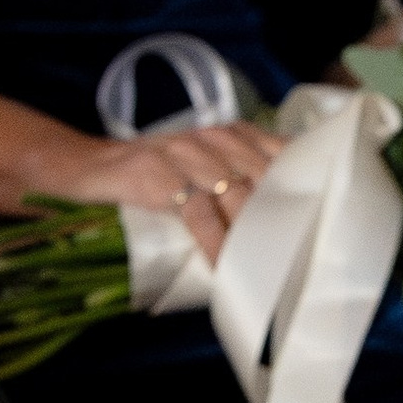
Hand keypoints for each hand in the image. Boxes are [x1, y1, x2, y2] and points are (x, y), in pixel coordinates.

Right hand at [34, 120, 284, 261]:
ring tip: (267, 267)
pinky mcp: (157, 175)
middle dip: (284, 219)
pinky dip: (213, 242)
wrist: (80, 166)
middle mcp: (211, 138)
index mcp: (229, 135)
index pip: (283, 155)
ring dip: (254, 235)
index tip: (321, 222)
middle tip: (298, 258)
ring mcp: (183, 154)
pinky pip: (197, 212)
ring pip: (236, 194)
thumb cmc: (145, 175)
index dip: (306, 187)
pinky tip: (221, 266)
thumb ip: (236, 180)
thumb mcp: (198, 167)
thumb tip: (281, 221)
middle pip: (266, 180)